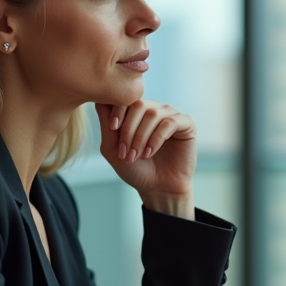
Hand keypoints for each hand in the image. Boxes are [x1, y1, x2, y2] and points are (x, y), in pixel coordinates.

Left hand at [95, 101, 195, 217]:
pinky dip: (157, 138)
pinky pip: (170, 122)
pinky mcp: (187, 124)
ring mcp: (171, 115)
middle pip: (139, 104)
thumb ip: (106, 124)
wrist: (157, 188)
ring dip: (142, 136)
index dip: (117, 110)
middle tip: (126, 152)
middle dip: (129, 129)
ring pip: (153, 114)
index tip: (112, 128)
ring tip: (138, 155)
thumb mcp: (113, 148)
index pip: (126, 98)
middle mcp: (155, 110)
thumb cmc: (135, 169)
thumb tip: (98, 100)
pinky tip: (150, 152)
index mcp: (137, 112)